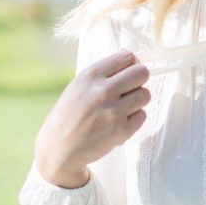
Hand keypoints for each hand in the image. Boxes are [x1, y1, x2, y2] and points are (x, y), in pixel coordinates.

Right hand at [35, 50, 150, 187]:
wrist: (60, 146)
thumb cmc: (70, 114)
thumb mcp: (79, 85)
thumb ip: (104, 73)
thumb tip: (133, 61)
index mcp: (91, 75)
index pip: (128, 57)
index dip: (132, 64)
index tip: (128, 72)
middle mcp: (103, 91)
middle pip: (142, 73)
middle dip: (139, 80)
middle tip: (131, 89)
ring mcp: (114, 112)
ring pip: (145, 95)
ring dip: (138, 100)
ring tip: (123, 107)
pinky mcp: (122, 131)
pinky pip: (142, 115)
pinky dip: (134, 118)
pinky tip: (120, 121)